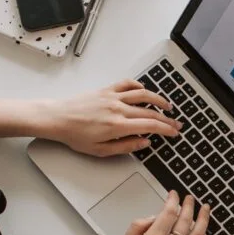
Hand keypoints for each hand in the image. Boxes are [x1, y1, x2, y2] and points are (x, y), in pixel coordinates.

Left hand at [40, 80, 182, 156]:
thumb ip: (125, 147)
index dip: (166, 129)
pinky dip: (138, 86)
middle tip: (175, 123)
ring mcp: (112, 97)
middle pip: (150, 111)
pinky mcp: (106, 90)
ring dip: (158, 99)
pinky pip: (127, 84)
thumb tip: (143, 143)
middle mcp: (118, 108)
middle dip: (166, 118)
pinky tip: (144, 90)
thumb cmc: (75, 135)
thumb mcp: (100, 150)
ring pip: (143, 94)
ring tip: (167, 106)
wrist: (57, 118)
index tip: (174, 132)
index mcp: (118, 126)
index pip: (150, 125)